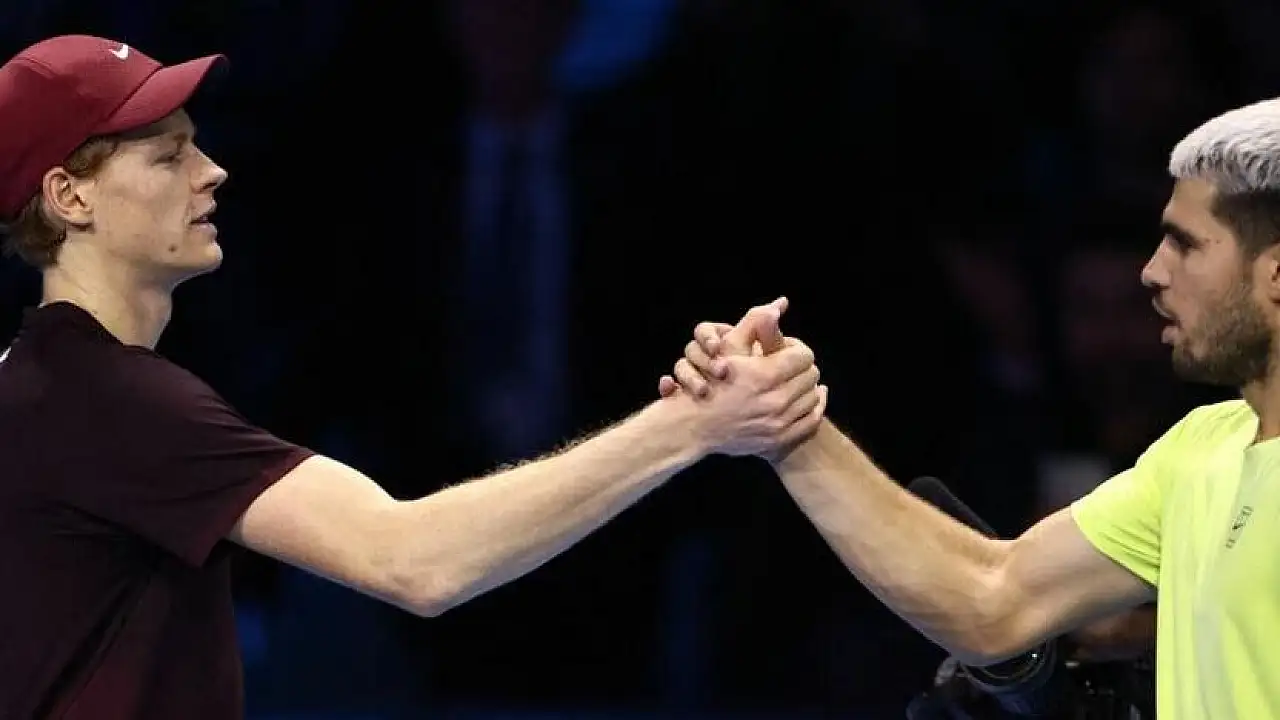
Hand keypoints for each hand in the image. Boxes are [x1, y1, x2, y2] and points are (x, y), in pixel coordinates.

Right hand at [659, 298, 827, 456]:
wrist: (696, 425)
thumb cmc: (710, 381)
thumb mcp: (729, 346)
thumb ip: (756, 322)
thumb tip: (780, 304)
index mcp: (765, 375)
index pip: (804, 355)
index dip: (794, 348)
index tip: (782, 351)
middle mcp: (776, 401)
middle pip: (811, 375)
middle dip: (800, 367)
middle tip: (786, 367)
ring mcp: (780, 424)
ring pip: (813, 397)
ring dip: (805, 388)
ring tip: (791, 383)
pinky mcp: (781, 440)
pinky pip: (812, 421)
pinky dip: (812, 409)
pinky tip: (805, 400)